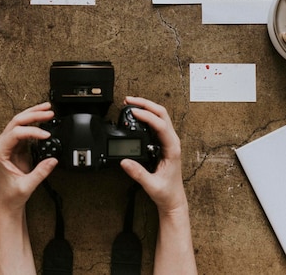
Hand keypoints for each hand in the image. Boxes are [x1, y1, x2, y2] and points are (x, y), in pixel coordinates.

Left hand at [0, 102, 57, 212]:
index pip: (16, 133)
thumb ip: (40, 172)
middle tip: (48, 112)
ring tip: (47, 109)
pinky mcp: (16, 146)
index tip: (46, 135)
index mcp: (0, 152)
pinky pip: (24, 129)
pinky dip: (34, 122)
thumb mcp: (27, 185)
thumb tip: (52, 160)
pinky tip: (43, 119)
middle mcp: (2, 145)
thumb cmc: (11, 195)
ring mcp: (9, 144)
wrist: (8, 202)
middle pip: (17, 121)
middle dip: (33, 114)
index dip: (32, 131)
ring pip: (19, 121)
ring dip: (34, 114)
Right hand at [120, 97, 186, 214]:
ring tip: (131, 104)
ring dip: (146, 106)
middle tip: (129, 100)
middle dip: (146, 104)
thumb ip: (138, 173)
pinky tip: (137, 114)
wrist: (173, 199)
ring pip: (160, 115)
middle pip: (162, 113)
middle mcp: (172, 141)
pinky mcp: (164, 142)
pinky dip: (147, 114)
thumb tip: (125, 161)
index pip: (161, 125)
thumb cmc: (167, 192)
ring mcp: (169, 140)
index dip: (147, 116)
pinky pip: (157, 122)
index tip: (134, 112)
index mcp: (172, 149)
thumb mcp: (151, 185)